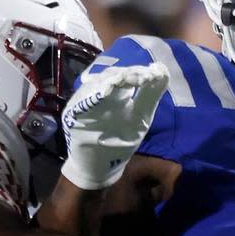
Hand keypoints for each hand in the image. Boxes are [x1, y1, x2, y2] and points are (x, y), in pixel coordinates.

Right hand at [60, 64, 168, 190]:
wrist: (99, 167)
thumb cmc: (120, 143)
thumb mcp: (141, 119)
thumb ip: (151, 96)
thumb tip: (162, 69)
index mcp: (116, 95)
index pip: (126, 75)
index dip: (138, 72)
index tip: (153, 74)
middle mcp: (98, 94)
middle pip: (110, 75)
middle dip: (126, 75)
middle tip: (141, 77)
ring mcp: (83, 102)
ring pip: (95, 84)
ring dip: (110, 81)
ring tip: (123, 80)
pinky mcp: (72, 114)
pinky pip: (81, 102)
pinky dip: (92, 96)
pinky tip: (105, 92)